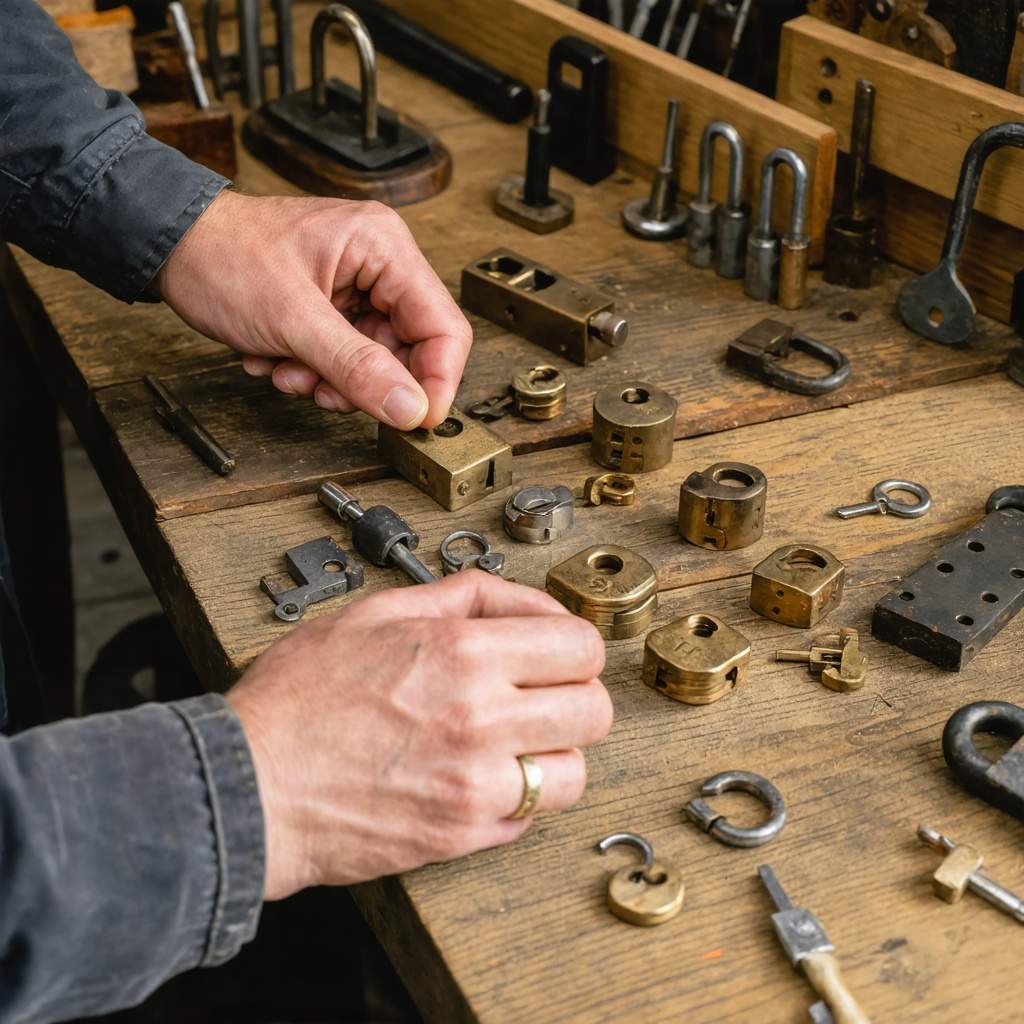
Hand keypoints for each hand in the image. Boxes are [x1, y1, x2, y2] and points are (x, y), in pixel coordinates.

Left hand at [158, 191, 471, 429]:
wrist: (169, 246)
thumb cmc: (222, 255)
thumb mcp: (292, 320)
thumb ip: (357, 368)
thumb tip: (411, 408)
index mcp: (384, 248)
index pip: (443, 326)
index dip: (437, 381)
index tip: (417, 421)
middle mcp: (379, 264)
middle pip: (409, 350)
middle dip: (364, 382)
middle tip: (325, 393)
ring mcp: (357, 288)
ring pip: (374, 362)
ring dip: (331, 381)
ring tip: (289, 370)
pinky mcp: (334, 308)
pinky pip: (345, 359)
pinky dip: (313, 371)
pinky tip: (277, 358)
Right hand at [228, 572, 610, 899]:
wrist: (251, 786)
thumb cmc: (296, 701)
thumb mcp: (372, 615)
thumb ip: (457, 598)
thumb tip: (514, 600)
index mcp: (461, 653)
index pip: (578, 645)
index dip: (571, 644)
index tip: (555, 651)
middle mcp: (479, 717)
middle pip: (593, 709)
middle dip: (575, 696)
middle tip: (545, 696)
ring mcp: (475, 783)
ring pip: (575, 771)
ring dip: (554, 754)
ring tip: (517, 743)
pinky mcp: (462, 834)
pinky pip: (530, 817)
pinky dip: (518, 798)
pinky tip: (482, 778)